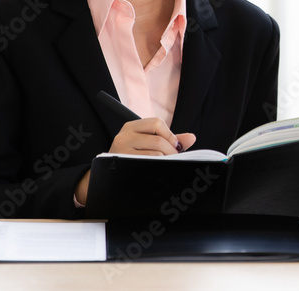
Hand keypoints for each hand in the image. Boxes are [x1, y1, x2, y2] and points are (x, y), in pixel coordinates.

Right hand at [74, 119, 195, 206]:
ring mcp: (121, 152)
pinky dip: (158, 167)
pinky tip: (158, 170)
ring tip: (165, 165)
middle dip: (172, 151)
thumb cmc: (133, 155)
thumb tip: (191, 138)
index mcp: (130, 127)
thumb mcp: (147, 142)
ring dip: (166, 161)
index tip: (174, 145)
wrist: (108, 174)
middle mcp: (123, 137)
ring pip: (156, 155)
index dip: (170, 135)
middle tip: (174, 159)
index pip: (156, 123)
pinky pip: (149, 165)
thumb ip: (169, 138)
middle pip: (158, 140)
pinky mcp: (123, 165)